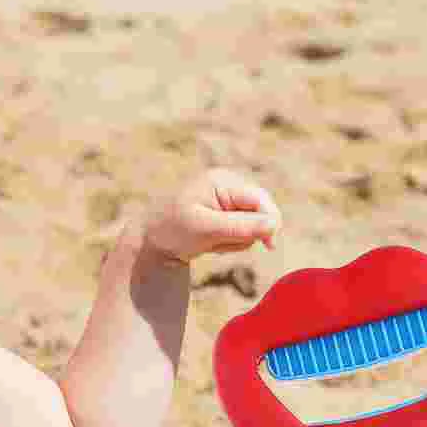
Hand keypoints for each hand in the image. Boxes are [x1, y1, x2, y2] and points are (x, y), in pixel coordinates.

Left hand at [141, 168, 282, 264]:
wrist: (152, 240)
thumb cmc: (173, 230)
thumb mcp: (206, 230)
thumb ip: (240, 227)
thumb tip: (274, 225)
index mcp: (222, 181)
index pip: (259, 199)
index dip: (269, 221)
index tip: (269, 245)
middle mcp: (228, 186)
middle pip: (260, 212)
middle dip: (246, 233)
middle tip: (218, 244)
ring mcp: (227, 200)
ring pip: (252, 226)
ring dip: (235, 241)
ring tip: (209, 243)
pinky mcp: (226, 214)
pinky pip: (242, 233)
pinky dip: (230, 243)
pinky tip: (210, 243)